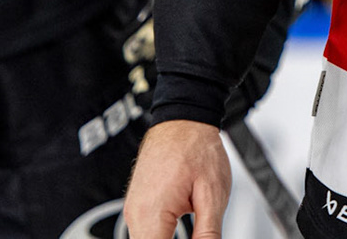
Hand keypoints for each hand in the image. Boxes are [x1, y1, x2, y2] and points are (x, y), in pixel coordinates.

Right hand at [126, 119, 229, 238]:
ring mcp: (134, 209)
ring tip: (195, 234)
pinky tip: (177, 236)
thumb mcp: (212, 195)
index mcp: (151, 213)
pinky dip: (161, 238)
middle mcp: (136, 213)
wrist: (183, 119)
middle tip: (199, 236)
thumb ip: (208, 233)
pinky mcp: (138, 205)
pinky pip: (146, 232)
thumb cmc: (196, 147)